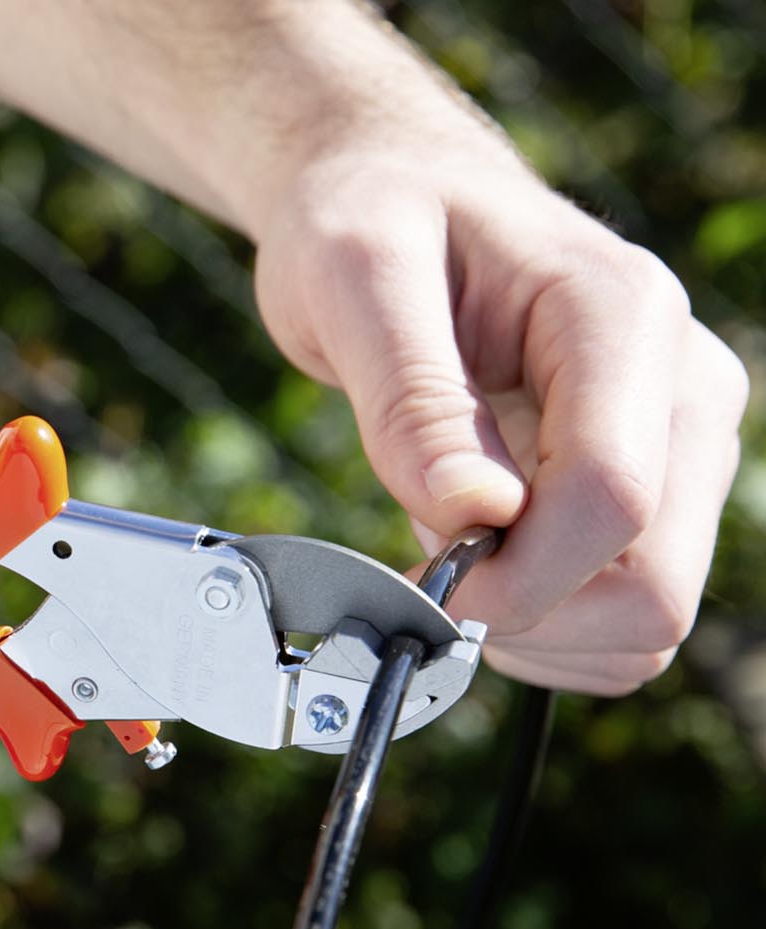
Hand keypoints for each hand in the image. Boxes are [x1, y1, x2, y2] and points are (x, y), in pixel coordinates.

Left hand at [253, 139, 747, 694]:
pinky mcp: (657, 483)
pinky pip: (626, 614)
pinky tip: (480, 561)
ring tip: (446, 549)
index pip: (611, 498)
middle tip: (424, 573)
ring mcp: (680, 440)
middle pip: (654, 584)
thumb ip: (412, 400)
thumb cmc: (373, 217)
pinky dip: (547, 624)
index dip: (514, 577)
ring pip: (649, 616)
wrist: (395, 193)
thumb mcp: (356, 278)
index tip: (419, 585)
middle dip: (529, 613)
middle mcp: (680, 383)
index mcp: (619, 317)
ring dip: (537, 626)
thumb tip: (472, 518)